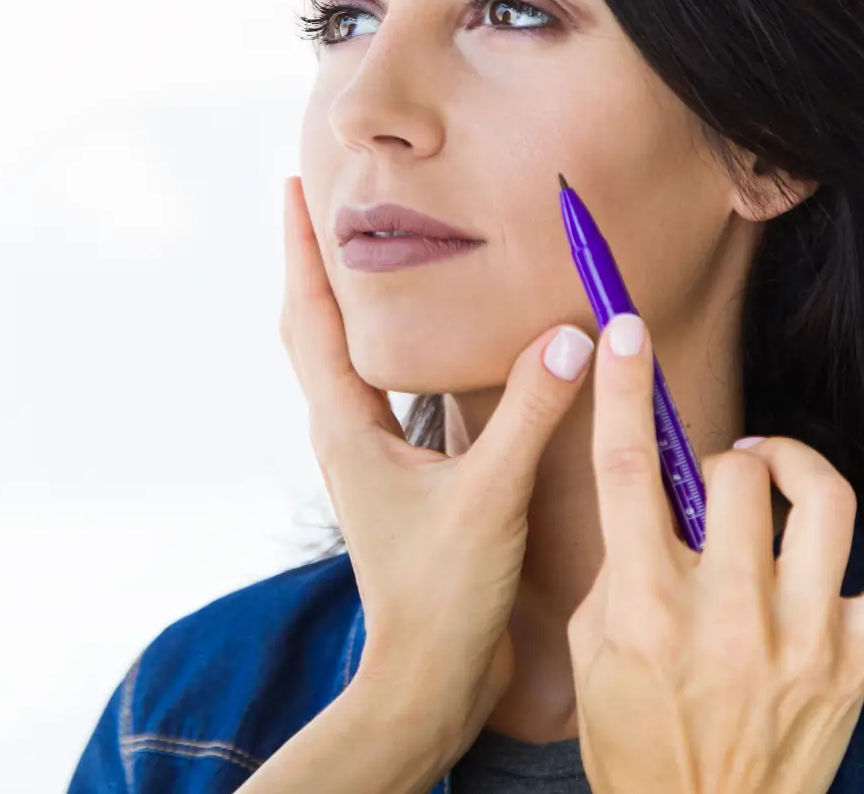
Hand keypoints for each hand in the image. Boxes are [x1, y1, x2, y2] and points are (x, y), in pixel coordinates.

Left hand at [278, 177, 593, 767]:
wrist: (427, 675)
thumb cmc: (444, 594)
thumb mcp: (492, 496)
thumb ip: (531, 414)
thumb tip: (569, 336)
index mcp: (347, 429)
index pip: (314, 319)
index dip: (303, 251)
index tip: (293, 189)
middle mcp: (343, 437)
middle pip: (310, 331)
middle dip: (310, 266)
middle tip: (314, 208)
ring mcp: (362, 460)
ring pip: (335, 363)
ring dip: (336, 306)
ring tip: (351, 260)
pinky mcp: (391, 481)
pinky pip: (369, 395)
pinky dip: (374, 352)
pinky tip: (403, 351)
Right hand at [569, 314, 863, 793]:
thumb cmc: (637, 741)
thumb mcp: (591, 650)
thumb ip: (617, 564)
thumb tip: (652, 494)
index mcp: (646, 608)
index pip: (629, 471)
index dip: (624, 389)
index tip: (622, 333)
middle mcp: (729, 614)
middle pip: (737, 476)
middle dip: (722, 457)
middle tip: (713, 476)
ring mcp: (805, 635)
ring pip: (823, 500)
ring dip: (792, 462)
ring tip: (771, 470)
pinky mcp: (860, 656)